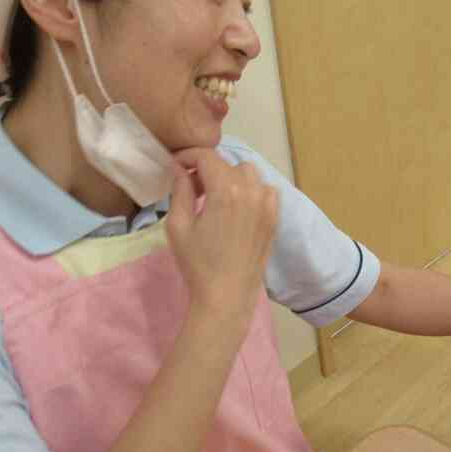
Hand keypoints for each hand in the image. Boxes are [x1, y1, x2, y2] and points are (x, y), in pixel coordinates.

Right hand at [167, 148, 279, 329]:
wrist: (227, 295)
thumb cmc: (197, 263)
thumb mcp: (178, 225)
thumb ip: (180, 190)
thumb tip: (180, 169)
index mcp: (227, 191)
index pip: (207, 157)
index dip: (188, 156)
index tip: (175, 166)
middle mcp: (252, 191)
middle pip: (227, 163)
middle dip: (207, 168)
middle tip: (191, 187)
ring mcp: (268, 204)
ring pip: (249, 173)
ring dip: (230, 177)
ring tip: (214, 197)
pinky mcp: (275, 218)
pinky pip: (265, 190)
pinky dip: (250, 189)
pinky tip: (236, 207)